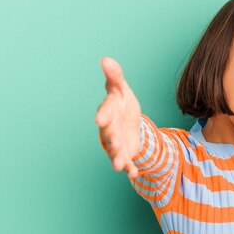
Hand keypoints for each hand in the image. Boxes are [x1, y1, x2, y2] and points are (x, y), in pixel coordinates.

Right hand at [95, 57, 140, 178]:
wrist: (129, 122)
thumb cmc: (122, 103)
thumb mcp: (121, 89)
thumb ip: (115, 76)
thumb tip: (106, 59)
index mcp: (109, 111)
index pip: (106, 112)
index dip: (103, 115)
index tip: (100, 119)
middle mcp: (109, 129)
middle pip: (110, 135)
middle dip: (111, 140)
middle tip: (115, 145)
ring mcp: (116, 143)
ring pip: (115, 152)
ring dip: (117, 158)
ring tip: (119, 166)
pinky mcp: (125, 154)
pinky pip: (127, 163)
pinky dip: (130, 169)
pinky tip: (133, 174)